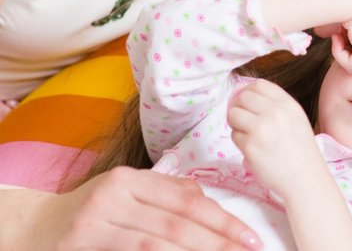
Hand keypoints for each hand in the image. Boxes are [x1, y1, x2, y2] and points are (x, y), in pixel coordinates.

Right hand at [25, 167, 262, 249]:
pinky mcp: (85, 240)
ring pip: (161, 241)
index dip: (223, 219)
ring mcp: (99, 218)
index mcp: (133, 179)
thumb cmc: (90, 212)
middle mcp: (117, 193)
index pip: (189, 199)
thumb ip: (165, 194)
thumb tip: (207, 199)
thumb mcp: (126, 194)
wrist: (33, 228)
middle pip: (180, 221)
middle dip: (218, 240)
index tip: (249, 237)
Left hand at [228, 80, 321, 197]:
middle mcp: (275, 112)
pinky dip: (240, 142)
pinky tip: (253, 150)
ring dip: (236, 124)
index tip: (247, 104)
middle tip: (243, 121)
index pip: (259, 85)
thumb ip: (276, 107)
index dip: (248, 92)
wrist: (305, 179)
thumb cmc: (301, 152)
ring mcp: (262, 128)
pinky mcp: (250, 145)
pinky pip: (234, 135)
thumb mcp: (296, 119)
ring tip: (247, 135)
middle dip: (239, 107)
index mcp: (288, 104)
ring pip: (234, 114)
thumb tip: (244, 97)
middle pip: (243, 97)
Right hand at [260, 0, 351, 72]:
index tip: (346, 29)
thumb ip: (347, 36)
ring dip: (341, 50)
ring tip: (343, 31)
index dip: (349, 44)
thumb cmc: (349, 3)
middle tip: (343, 30)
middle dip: (346, 48)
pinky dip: (339, 53)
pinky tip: (342, 35)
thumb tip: (332, 37)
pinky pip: (350, 66)